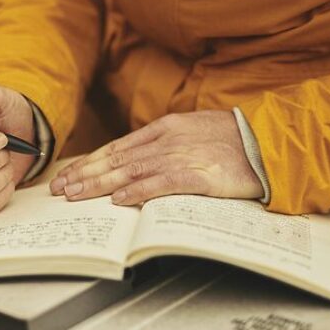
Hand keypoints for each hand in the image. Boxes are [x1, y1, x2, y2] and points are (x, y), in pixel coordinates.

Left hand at [49, 110, 262, 204]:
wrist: (270, 142)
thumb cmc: (234, 140)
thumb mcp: (193, 133)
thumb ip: (165, 145)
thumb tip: (136, 162)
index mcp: (165, 129)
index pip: (117, 148)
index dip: (90, 162)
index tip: (68, 175)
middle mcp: (167, 140)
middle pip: (116, 159)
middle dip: (84, 175)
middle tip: (59, 189)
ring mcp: (181, 156)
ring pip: (129, 171)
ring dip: (99, 184)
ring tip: (75, 195)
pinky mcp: (198, 175)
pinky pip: (160, 184)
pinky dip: (137, 192)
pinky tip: (118, 200)